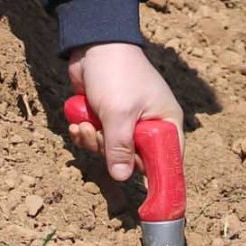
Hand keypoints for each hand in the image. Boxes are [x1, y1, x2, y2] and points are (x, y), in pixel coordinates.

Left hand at [64, 41, 182, 184]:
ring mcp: (127, 122)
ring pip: (111, 152)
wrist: (95, 43)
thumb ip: (120, 147)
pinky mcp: (107, 117)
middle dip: (110, 154)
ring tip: (85, 124)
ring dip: (93, 142)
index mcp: (166, 123)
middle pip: (133, 161)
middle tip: (99, 135)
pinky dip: (86, 134)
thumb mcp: (119, 113)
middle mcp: (150, 125)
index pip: (168, 161)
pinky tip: (78, 122)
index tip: (148, 202)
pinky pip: (98, 139)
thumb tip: (122, 178)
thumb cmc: (117, 73)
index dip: (160, 181)